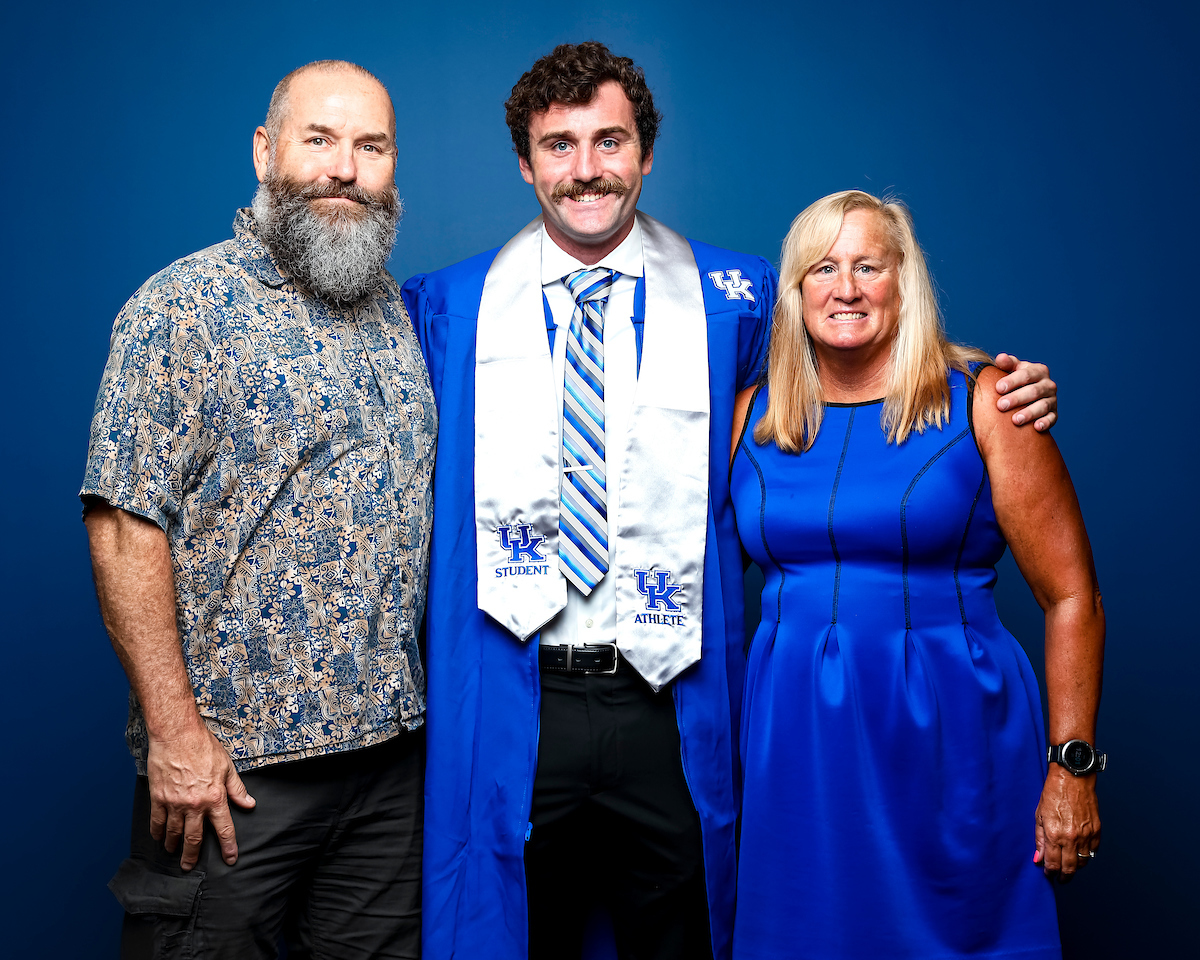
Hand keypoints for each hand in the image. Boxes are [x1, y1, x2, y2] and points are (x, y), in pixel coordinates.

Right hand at [146, 722, 255, 870]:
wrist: (177, 735)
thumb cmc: (203, 747)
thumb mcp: (227, 767)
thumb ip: (237, 789)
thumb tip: (249, 804)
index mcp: (215, 798)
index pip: (224, 828)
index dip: (228, 846)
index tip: (230, 858)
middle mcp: (194, 805)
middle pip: (193, 838)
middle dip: (192, 856)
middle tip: (189, 866)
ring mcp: (174, 803)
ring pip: (173, 833)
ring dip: (173, 845)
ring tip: (173, 852)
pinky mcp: (158, 798)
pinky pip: (156, 821)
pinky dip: (157, 832)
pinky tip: (158, 837)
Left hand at [993, 353, 1056, 431]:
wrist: (1028, 396)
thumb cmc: (1017, 380)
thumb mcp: (1013, 369)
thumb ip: (1007, 363)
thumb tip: (1001, 358)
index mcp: (1039, 371)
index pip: (1026, 375)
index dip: (1012, 381)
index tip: (998, 388)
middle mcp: (1048, 385)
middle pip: (1034, 391)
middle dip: (1017, 398)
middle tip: (1001, 406)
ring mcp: (1052, 400)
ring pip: (1043, 406)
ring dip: (1029, 413)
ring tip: (1015, 420)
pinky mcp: (1054, 414)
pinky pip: (1052, 418)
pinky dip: (1045, 422)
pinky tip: (1036, 427)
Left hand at [1033, 765, 1099, 881]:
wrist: (1073, 779)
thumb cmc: (1053, 794)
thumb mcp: (1039, 815)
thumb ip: (1039, 839)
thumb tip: (1038, 858)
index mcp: (1054, 834)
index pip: (1053, 864)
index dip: (1050, 872)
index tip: (1048, 873)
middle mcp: (1071, 838)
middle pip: (1069, 868)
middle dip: (1064, 876)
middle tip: (1060, 878)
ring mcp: (1086, 835)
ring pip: (1082, 862)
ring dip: (1075, 867)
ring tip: (1068, 866)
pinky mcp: (1097, 831)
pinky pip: (1093, 851)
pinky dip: (1086, 856)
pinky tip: (1079, 853)